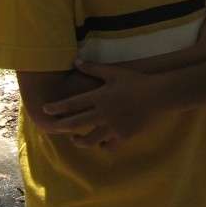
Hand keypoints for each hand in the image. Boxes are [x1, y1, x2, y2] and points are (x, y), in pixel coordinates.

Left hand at [41, 61, 159, 147]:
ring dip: (80, 141)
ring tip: (76, 140)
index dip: (57, 107)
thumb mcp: (114, 72)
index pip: (72, 104)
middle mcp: (103, 113)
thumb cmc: (137, 81)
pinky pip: (109, 145)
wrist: (159, 95)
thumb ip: (93, 68)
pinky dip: (102, 145)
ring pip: (90, 139)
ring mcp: (113, 126)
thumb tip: (76, 61)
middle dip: (61, 127)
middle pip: (76, 123)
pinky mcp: (124, 135)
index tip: (46, 110)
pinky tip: (101, 144)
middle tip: (53, 128)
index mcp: (100, 97)